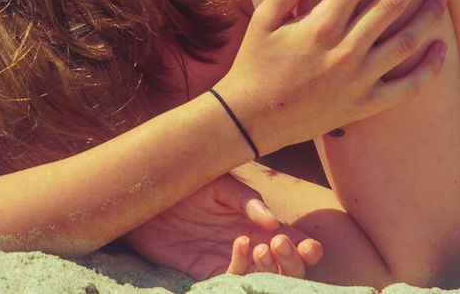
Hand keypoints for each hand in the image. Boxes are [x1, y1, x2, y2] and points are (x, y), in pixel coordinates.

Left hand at [124, 173, 321, 279]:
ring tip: (263, 246)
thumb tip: (272, 221)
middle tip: (282, 243)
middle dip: (293, 261)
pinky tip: (242, 244)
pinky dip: (243, 267)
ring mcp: (228, 258)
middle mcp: (249, 243)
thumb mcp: (219, 183)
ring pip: (262, 277)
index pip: (291, 241)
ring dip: (271, 267)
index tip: (311, 246)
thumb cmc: (186, 181)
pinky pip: (231, 278)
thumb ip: (246, 198)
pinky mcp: (205, 269)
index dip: (306, 248)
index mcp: (257, 222)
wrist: (148, 190)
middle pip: (285, 266)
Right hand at [216, 0, 447, 154]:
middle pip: (391, 3)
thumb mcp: (263, 18)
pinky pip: (407, 89)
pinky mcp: (364, 105)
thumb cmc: (255, 63)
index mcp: (320, 25)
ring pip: (406, 41)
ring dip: (428, 14)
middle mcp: (344, 50)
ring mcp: (358, 80)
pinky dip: (429, 69)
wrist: (251, 119)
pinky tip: (441, 48)